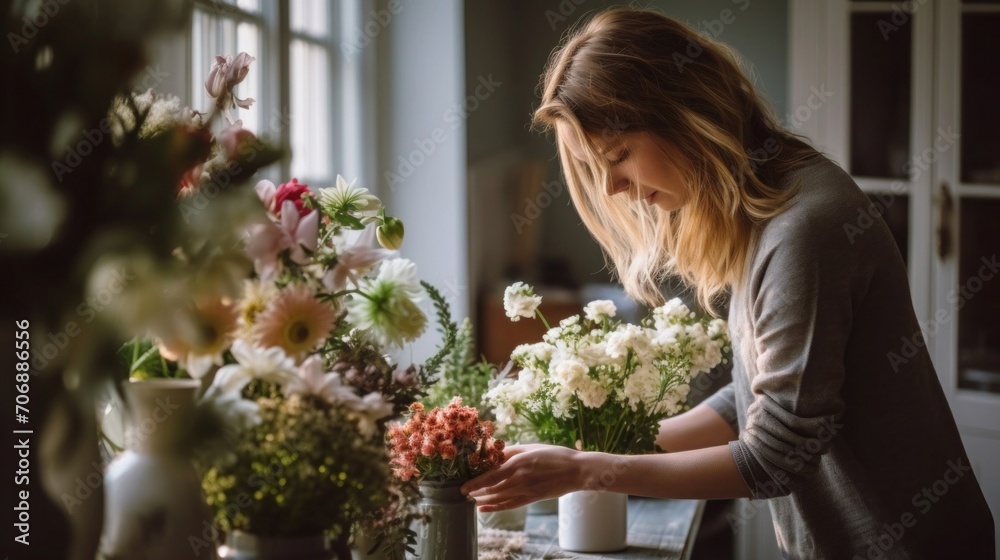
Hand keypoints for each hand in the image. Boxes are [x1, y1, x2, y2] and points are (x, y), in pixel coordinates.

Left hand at [461, 444, 584, 511]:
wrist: (576, 471)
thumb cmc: (555, 455)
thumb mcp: (531, 447)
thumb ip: (512, 451)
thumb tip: (494, 453)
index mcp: (519, 464)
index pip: (491, 476)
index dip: (475, 483)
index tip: (463, 487)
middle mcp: (520, 479)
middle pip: (492, 489)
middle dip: (476, 492)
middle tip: (464, 492)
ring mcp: (526, 491)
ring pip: (499, 498)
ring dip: (483, 500)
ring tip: (472, 499)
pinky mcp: (532, 498)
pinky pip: (510, 505)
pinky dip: (495, 508)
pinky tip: (484, 508)